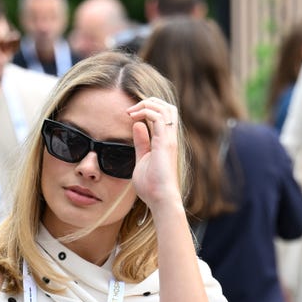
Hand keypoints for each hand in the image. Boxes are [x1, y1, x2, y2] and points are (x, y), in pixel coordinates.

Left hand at [128, 97, 183, 212]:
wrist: (160, 200)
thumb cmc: (151, 187)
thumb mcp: (142, 159)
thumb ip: (141, 142)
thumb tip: (136, 125)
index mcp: (166, 141)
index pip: (163, 115)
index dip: (148, 109)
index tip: (131, 115)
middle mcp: (170, 138)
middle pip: (167, 107)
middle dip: (149, 102)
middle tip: (132, 110)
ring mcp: (169, 139)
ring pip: (164, 108)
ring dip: (146, 104)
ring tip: (131, 112)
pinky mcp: (165, 143)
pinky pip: (158, 116)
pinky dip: (145, 111)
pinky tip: (133, 118)